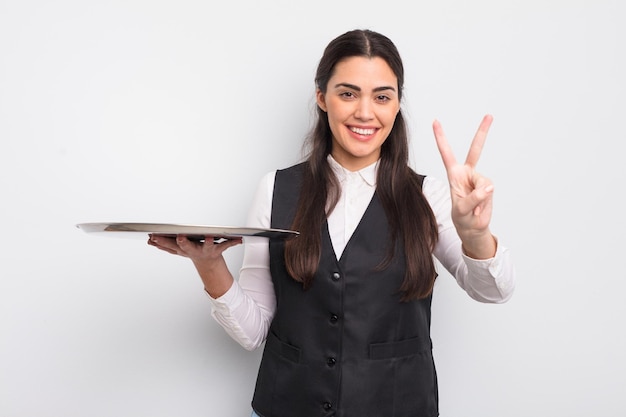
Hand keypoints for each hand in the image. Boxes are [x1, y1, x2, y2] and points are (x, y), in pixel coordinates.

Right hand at [148, 234, 241, 296]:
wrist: (209, 264)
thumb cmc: (193, 251)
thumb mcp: (178, 249)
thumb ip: (164, 245)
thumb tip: (149, 240)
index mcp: (183, 249)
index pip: (170, 245)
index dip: (162, 242)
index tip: (154, 237)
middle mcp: (194, 251)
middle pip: (186, 246)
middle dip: (182, 242)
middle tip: (179, 236)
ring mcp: (206, 250)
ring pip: (207, 246)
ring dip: (209, 241)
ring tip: (209, 236)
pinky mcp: (218, 250)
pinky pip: (227, 245)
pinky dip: (234, 242)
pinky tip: (240, 239)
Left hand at [433, 114, 495, 257]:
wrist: (472, 228)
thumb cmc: (462, 218)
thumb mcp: (462, 210)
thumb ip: (473, 199)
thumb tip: (488, 187)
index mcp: (454, 174)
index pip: (446, 153)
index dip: (441, 138)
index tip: (435, 121)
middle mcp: (467, 173)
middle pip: (476, 150)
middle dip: (483, 132)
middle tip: (489, 115)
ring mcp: (479, 179)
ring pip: (483, 182)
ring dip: (479, 198)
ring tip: (473, 208)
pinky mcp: (488, 186)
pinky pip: (489, 190)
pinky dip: (485, 201)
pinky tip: (480, 207)